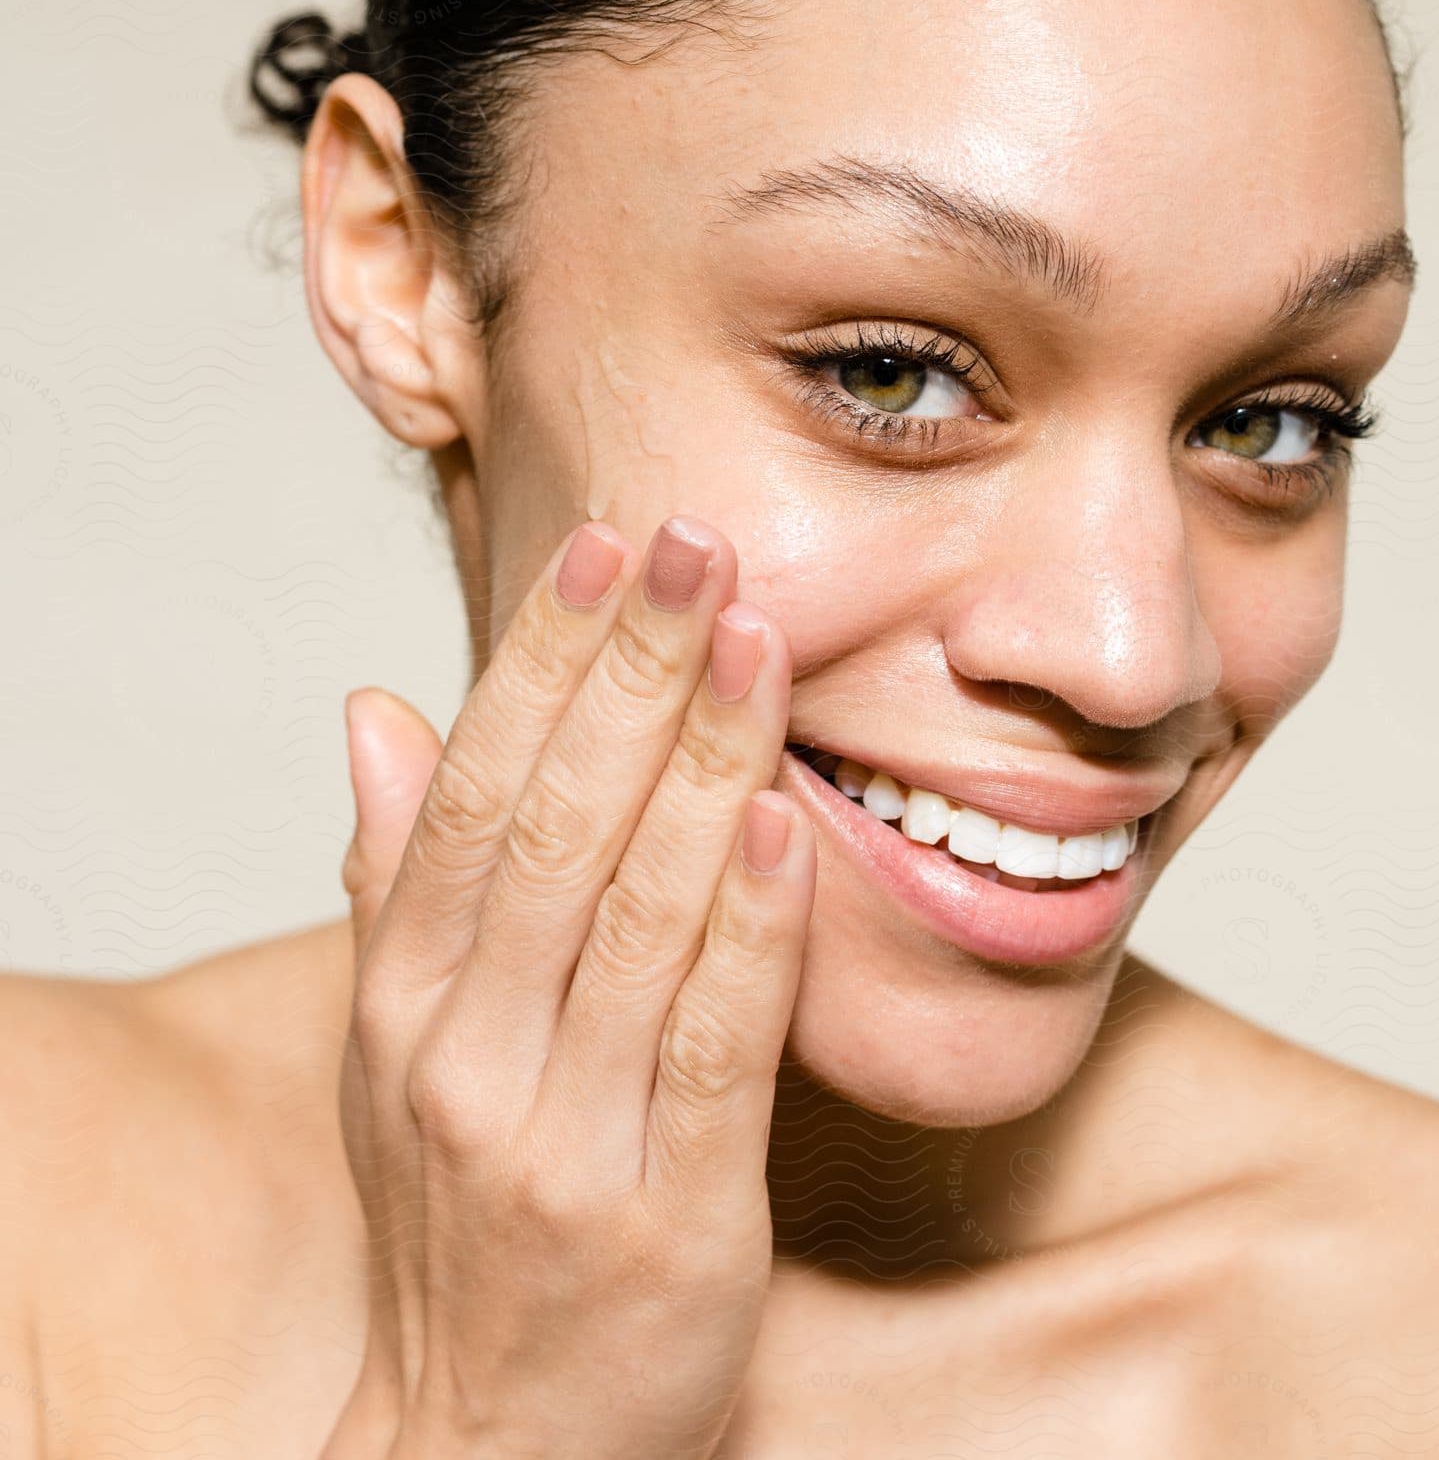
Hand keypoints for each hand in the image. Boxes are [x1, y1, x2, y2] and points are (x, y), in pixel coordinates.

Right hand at [322, 516, 815, 1459]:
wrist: (491, 1455)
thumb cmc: (460, 1226)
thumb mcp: (390, 1056)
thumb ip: (391, 880)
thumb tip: (375, 709)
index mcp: (402, 1005)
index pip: (469, 796)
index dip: (538, 665)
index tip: (600, 552)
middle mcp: (465, 1060)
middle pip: (555, 827)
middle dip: (631, 671)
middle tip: (694, 542)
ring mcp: (564, 1142)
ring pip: (641, 913)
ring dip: (705, 760)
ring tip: (755, 633)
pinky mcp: (674, 1222)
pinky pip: (717, 1047)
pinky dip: (754, 925)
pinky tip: (790, 818)